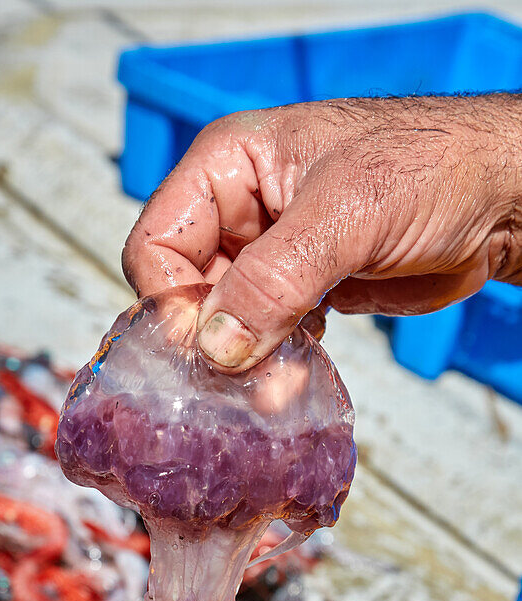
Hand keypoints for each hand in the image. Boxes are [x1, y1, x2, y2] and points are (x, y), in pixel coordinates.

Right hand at [122, 95, 521, 371]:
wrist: (499, 199)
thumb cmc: (431, 168)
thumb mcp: (345, 215)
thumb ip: (273, 281)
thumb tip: (216, 347)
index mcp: (228, 167)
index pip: (157, 243)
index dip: (170, 300)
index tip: (201, 346)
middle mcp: (239, 212)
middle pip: (184, 291)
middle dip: (209, 341)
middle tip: (239, 385)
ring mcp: (268, 255)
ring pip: (222, 322)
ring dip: (242, 361)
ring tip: (273, 389)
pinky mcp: (299, 292)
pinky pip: (262, 337)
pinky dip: (271, 364)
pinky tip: (294, 377)